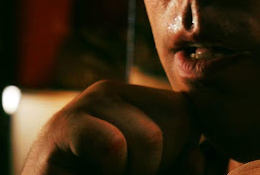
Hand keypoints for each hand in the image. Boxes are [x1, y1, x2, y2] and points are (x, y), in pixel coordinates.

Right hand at [22, 80, 198, 173]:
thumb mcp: (157, 172)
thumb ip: (185, 167)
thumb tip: (196, 154)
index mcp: (138, 100)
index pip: (189, 112)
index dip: (182, 151)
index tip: (152, 167)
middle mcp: (112, 92)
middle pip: (178, 120)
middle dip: (162, 163)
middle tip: (124, 173)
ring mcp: (86, 104)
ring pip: (150, 138)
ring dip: (137, 173)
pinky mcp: (64, 126)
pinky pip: (114, 146)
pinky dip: (111, 173)